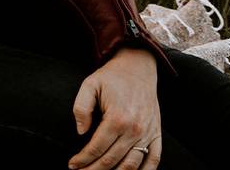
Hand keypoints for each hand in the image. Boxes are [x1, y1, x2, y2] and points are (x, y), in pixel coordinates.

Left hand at [69, 47, 161, 169]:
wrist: (138, 68)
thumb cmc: (111, 77)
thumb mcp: (89, 85)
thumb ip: (81, 108)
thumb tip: (80, 132)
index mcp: (116, 118)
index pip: (96, 148)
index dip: (82, 159)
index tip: (72, 165)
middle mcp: (134, 129)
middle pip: (111, 160)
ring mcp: (148, 133)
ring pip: (131, 166)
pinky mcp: (156, 133)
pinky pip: (153, 160)